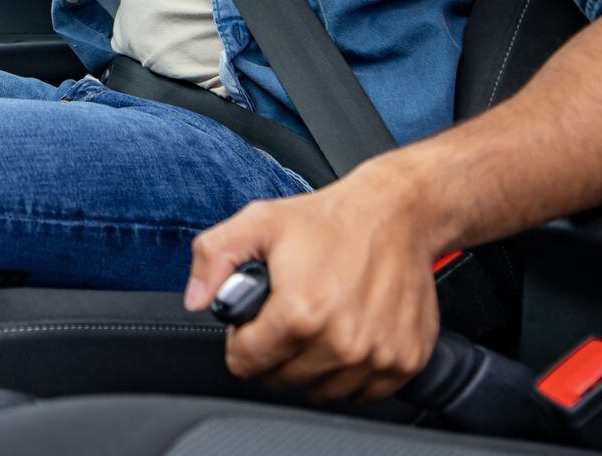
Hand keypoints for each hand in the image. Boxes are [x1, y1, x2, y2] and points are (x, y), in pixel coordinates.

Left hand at [184, 161, 440, 401]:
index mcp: (300, 313)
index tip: (259, 317)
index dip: (244, 337)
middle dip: (278, 350)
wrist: (396, 211)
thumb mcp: (260, 221)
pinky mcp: (404, 360)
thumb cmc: (330, 218)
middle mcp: (341, 341)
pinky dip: (352, 370)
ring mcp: (376, 355)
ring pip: (321, 389)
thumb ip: (214, 257)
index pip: (246, 362)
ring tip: (322, 318)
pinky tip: (351, 329)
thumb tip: (197, 299)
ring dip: (315, 363)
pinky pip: (362, 391)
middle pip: (282, 379)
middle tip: (293, 311)